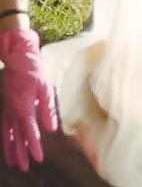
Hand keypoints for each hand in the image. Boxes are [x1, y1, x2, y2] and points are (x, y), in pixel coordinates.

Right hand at [0, 29, 58, 171]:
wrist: (18, 59)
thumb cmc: (34, 71)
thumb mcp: (44, 88)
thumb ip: (47, 109)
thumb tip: (51, 128)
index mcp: (25, 106)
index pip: (30, 131)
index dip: (34, 146)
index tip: (38, 158)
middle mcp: (14, 110)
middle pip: (17, 137)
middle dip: (21, 153)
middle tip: (24, 168)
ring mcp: (8, 109)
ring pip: (8, 134)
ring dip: (11, 149)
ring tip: (14, 163)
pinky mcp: (6, 106)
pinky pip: (4, 126)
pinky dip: (5, 138)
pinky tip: (7, 147)